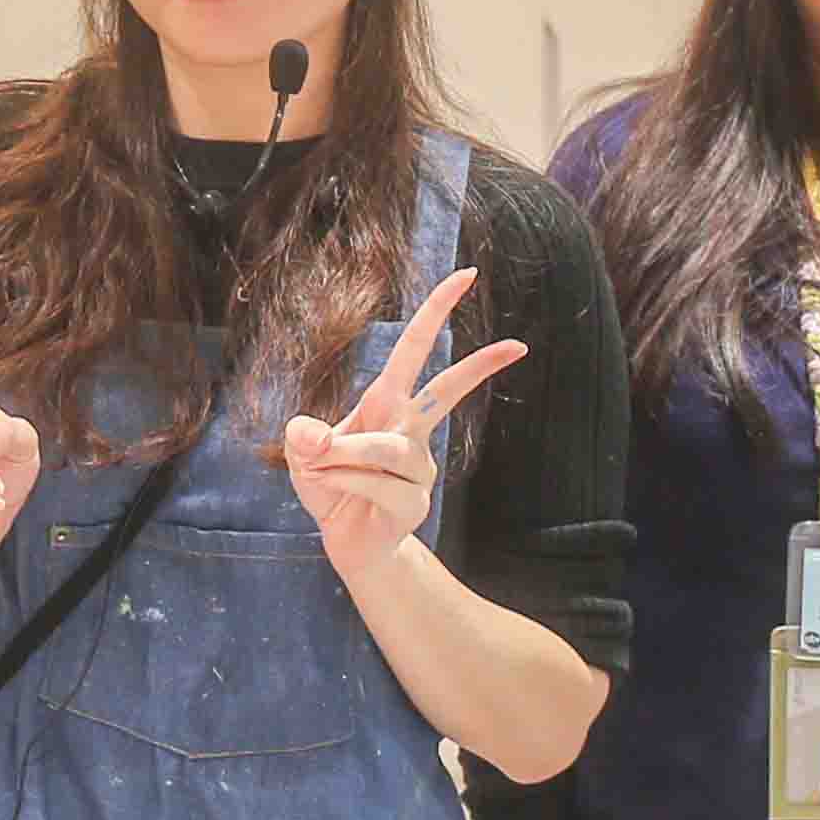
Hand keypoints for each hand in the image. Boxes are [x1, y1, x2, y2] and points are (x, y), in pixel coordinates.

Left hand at [277, 265, 529, 578]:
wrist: (348, 543)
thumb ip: (302, 438)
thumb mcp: (302, 456)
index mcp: (387, 403)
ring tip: (316, 464)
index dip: (437, 310)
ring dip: (343, 454)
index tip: (466, 276)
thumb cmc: (330, 487)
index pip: (414, 349)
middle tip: (517, 344)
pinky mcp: (415, 503)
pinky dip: (343, 482)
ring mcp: (419, 468)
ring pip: (385, 448)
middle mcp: (411, 431)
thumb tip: (311, 436)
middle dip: (478, 367)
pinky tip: (331, 490)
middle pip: (446, 392)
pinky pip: (375, 483)